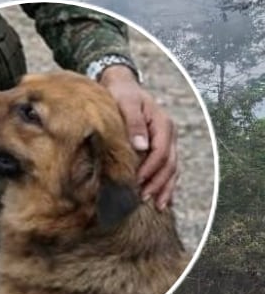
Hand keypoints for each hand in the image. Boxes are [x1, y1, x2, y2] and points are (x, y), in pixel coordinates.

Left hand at [100, 65, 176, 208]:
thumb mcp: (125, 102)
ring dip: (165, 187)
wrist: (123, 87)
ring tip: (157, 206)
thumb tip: (142, 146)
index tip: (136, 182)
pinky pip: (167, 168)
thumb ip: (134, 122)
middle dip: (158, 183)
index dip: (150, 169)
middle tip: (144, 199)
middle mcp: (168, 134)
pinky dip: (166, 184)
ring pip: (172, 169)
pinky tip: (163, 200)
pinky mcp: (160, 147)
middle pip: (169, 164)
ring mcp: (166, 142)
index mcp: (162, 124)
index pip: (161, 152)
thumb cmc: (121, 94)